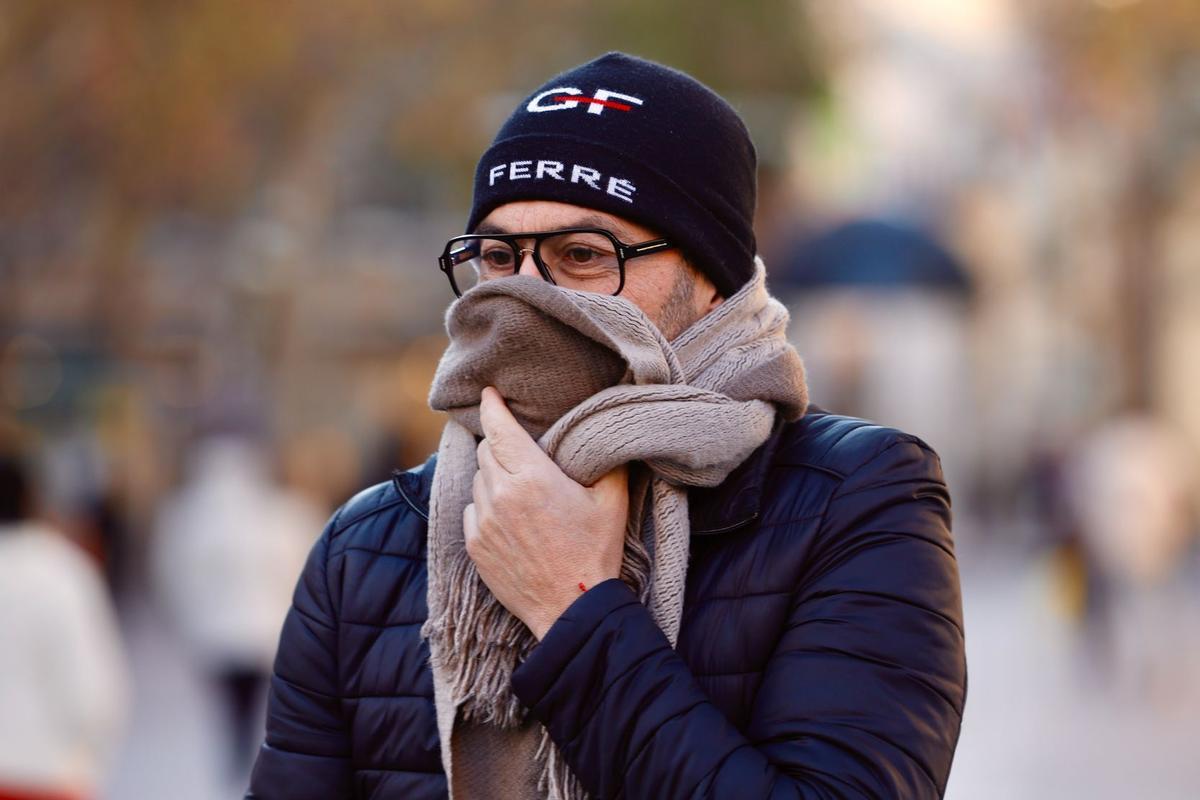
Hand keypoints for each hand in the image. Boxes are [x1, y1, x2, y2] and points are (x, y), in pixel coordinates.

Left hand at [464, 386, 627, 639]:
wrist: (572, 608)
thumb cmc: (594, 553)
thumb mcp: (612, 501)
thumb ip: (607, 461)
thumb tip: (604, 434)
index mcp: (532, 478)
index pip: (500, 429)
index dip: (491, 407)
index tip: (488, 394)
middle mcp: (501, 496)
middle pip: (487, 452)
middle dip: (499, 444)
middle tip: (518, 447)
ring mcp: (484, 523)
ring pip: (478, 480)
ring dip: (493, 476)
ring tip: (519, 488)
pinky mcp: (475, 546)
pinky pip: (473, 510)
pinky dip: (486, 505)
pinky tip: (509, 516)